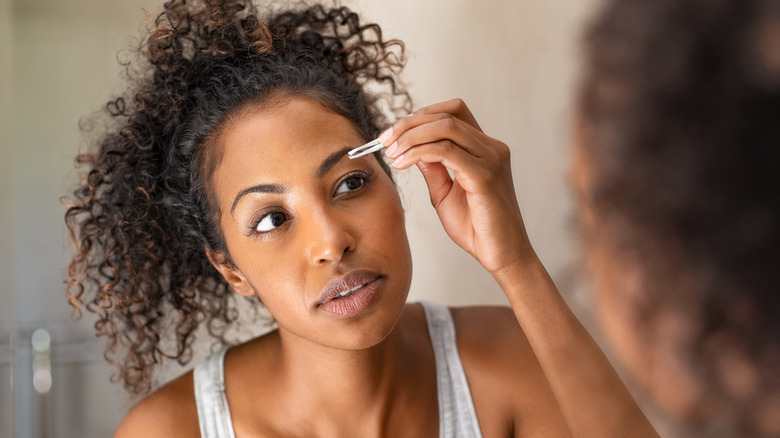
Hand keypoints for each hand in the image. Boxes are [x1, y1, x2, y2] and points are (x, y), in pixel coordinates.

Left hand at [381, 98, 535, 274]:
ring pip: (445, 127)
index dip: (421, 116)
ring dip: (411, 135)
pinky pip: (446, 151)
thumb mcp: (445, 195)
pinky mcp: (485, 176)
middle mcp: (492, 148)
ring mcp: (491, 159)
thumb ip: (433, 170)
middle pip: (447, 114)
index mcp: (485, 149)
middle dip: (409, 123)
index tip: (394, 134)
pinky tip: (403, 162)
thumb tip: (415, 149)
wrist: (501, 256)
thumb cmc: (477, 229)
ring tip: (392, 152)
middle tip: (384, 140)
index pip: (453, 112)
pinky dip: (419, 151)